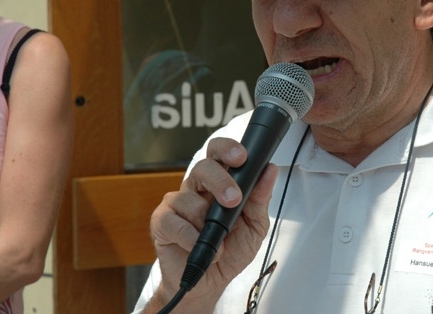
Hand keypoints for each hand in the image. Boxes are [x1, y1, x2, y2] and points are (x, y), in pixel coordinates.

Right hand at [149, 137, 278, 310]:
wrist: (211, 283)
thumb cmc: (231, 251)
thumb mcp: (255, 227)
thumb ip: (260, 199)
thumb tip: (270, 171)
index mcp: (219, 183)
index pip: (219, 153)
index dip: (227, 149)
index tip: (242, 156)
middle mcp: (197, 188)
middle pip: (203, 167)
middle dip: (220, 180)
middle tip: (233, 199)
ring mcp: (177, 204)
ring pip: (188, 197)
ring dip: (207, 219)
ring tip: (219, 238)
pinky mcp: (162, 223)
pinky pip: (174, 221)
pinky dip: (192, 236)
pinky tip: (202, 246)